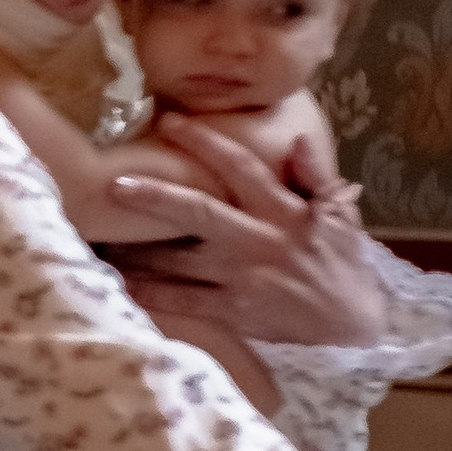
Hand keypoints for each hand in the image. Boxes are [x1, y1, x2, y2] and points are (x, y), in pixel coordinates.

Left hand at [105, 115, 386, 343]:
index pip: (241, 167)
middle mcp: (256, 241)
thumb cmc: (343, 266)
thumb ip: (316, 175)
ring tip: (97, 235)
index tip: (169, 123)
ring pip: (179, 260)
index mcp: (283, 211)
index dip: (205, 144)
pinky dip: (150, 293)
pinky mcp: (232, 312)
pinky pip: (183, 301)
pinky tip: (119, 283)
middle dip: (154, 196)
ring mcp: (241, 279)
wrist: (354, 327)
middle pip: (198, 212)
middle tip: (112, 184)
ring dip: (137, 250)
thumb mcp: (340, 214)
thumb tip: (298, 138)